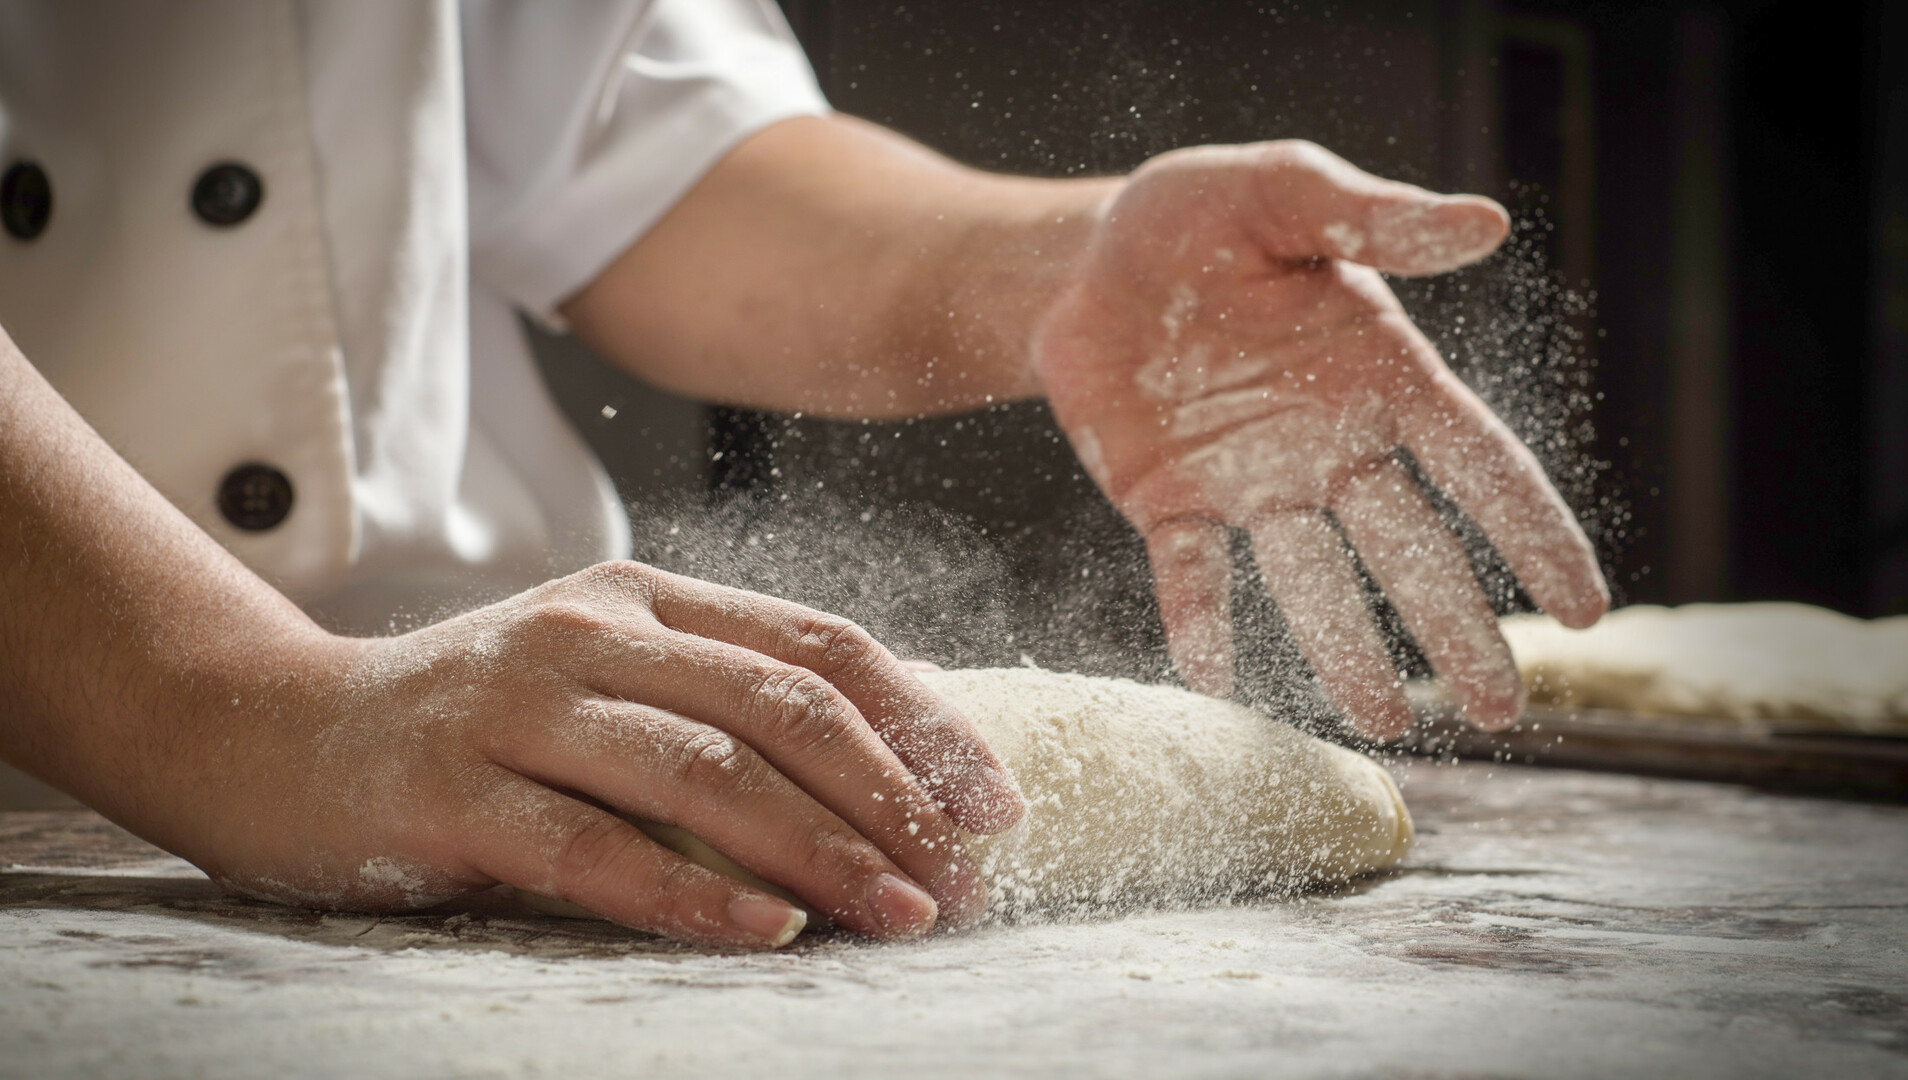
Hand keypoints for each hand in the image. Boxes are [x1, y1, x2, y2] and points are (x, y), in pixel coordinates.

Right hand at [187, 562, 1023, 948]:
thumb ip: (723, 700)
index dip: (923, 722)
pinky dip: (691, 895)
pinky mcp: (449, 794)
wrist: (268, 731)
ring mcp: (514, 706)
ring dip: (820, 851)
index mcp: (643, 598)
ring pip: (702, 772)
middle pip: (780, 707)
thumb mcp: (603, 679)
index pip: (818, 644)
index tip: (997, 802)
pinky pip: (592, 848)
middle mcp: (588, 632)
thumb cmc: (473, 721)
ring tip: (901, 914)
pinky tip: (769, 935)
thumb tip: (896, 763)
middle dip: (892, 797)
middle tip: (964, 878)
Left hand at [1033, 140, 1607, 738]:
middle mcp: (1329, 447)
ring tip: (1385, 722)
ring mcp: (1251, 485)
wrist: (1084, 260)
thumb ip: (1371, 216)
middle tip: (1499, 711)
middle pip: (1410, 549)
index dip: (1534, 535)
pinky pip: (1191, 571)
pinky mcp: (1167, 504)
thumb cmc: (1200, 219)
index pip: (1480, 467)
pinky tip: (1214, 671)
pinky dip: (1200, 617)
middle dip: (1455, 627)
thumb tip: (1485, 222)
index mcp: (1381, 377)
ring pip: (1312, 580)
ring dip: (1346, 648)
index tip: (1585, 612)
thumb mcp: (1281, 192)